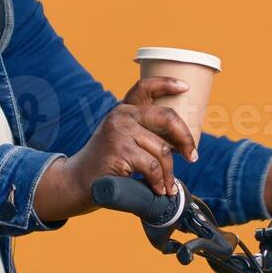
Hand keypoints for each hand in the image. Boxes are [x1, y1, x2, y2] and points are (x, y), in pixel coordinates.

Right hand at [31, 77, 198, 222]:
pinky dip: (158, 181)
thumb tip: (181, 142)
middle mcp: (121, 116)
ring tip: (168, 186)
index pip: (145, 87)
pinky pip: (152, 167)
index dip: (167, 83)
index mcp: (124, 110)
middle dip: (185, 137)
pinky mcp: (119, 151)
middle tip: (192, 155)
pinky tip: (158, 189)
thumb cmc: (107, 162)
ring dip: (169, 172)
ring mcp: (119, 132)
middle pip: (166, 117)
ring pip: (162, 149)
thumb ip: (144, 132)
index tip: (185, 87)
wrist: (79, 181)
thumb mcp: (123, 139)